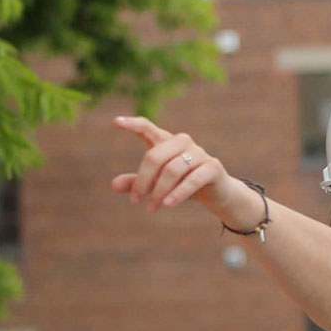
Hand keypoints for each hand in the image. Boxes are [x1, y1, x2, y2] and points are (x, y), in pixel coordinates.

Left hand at [110, 115, 234, 216]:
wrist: (217, 194)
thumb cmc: (182, 184)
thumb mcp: (157, 184)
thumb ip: (136, 182)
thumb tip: (114, 185)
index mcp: (166, 141)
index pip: (147, 127)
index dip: (132, 124)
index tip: (115, 122)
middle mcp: (182, 142)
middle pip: (155, 157)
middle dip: (143, 181)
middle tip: (135, 201)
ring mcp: (199, 153)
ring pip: (172, 169)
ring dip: (159, 191)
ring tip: (151, 208)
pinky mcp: (212, 167)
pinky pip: (192, 179)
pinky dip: (178, 193)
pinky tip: (168, 204)